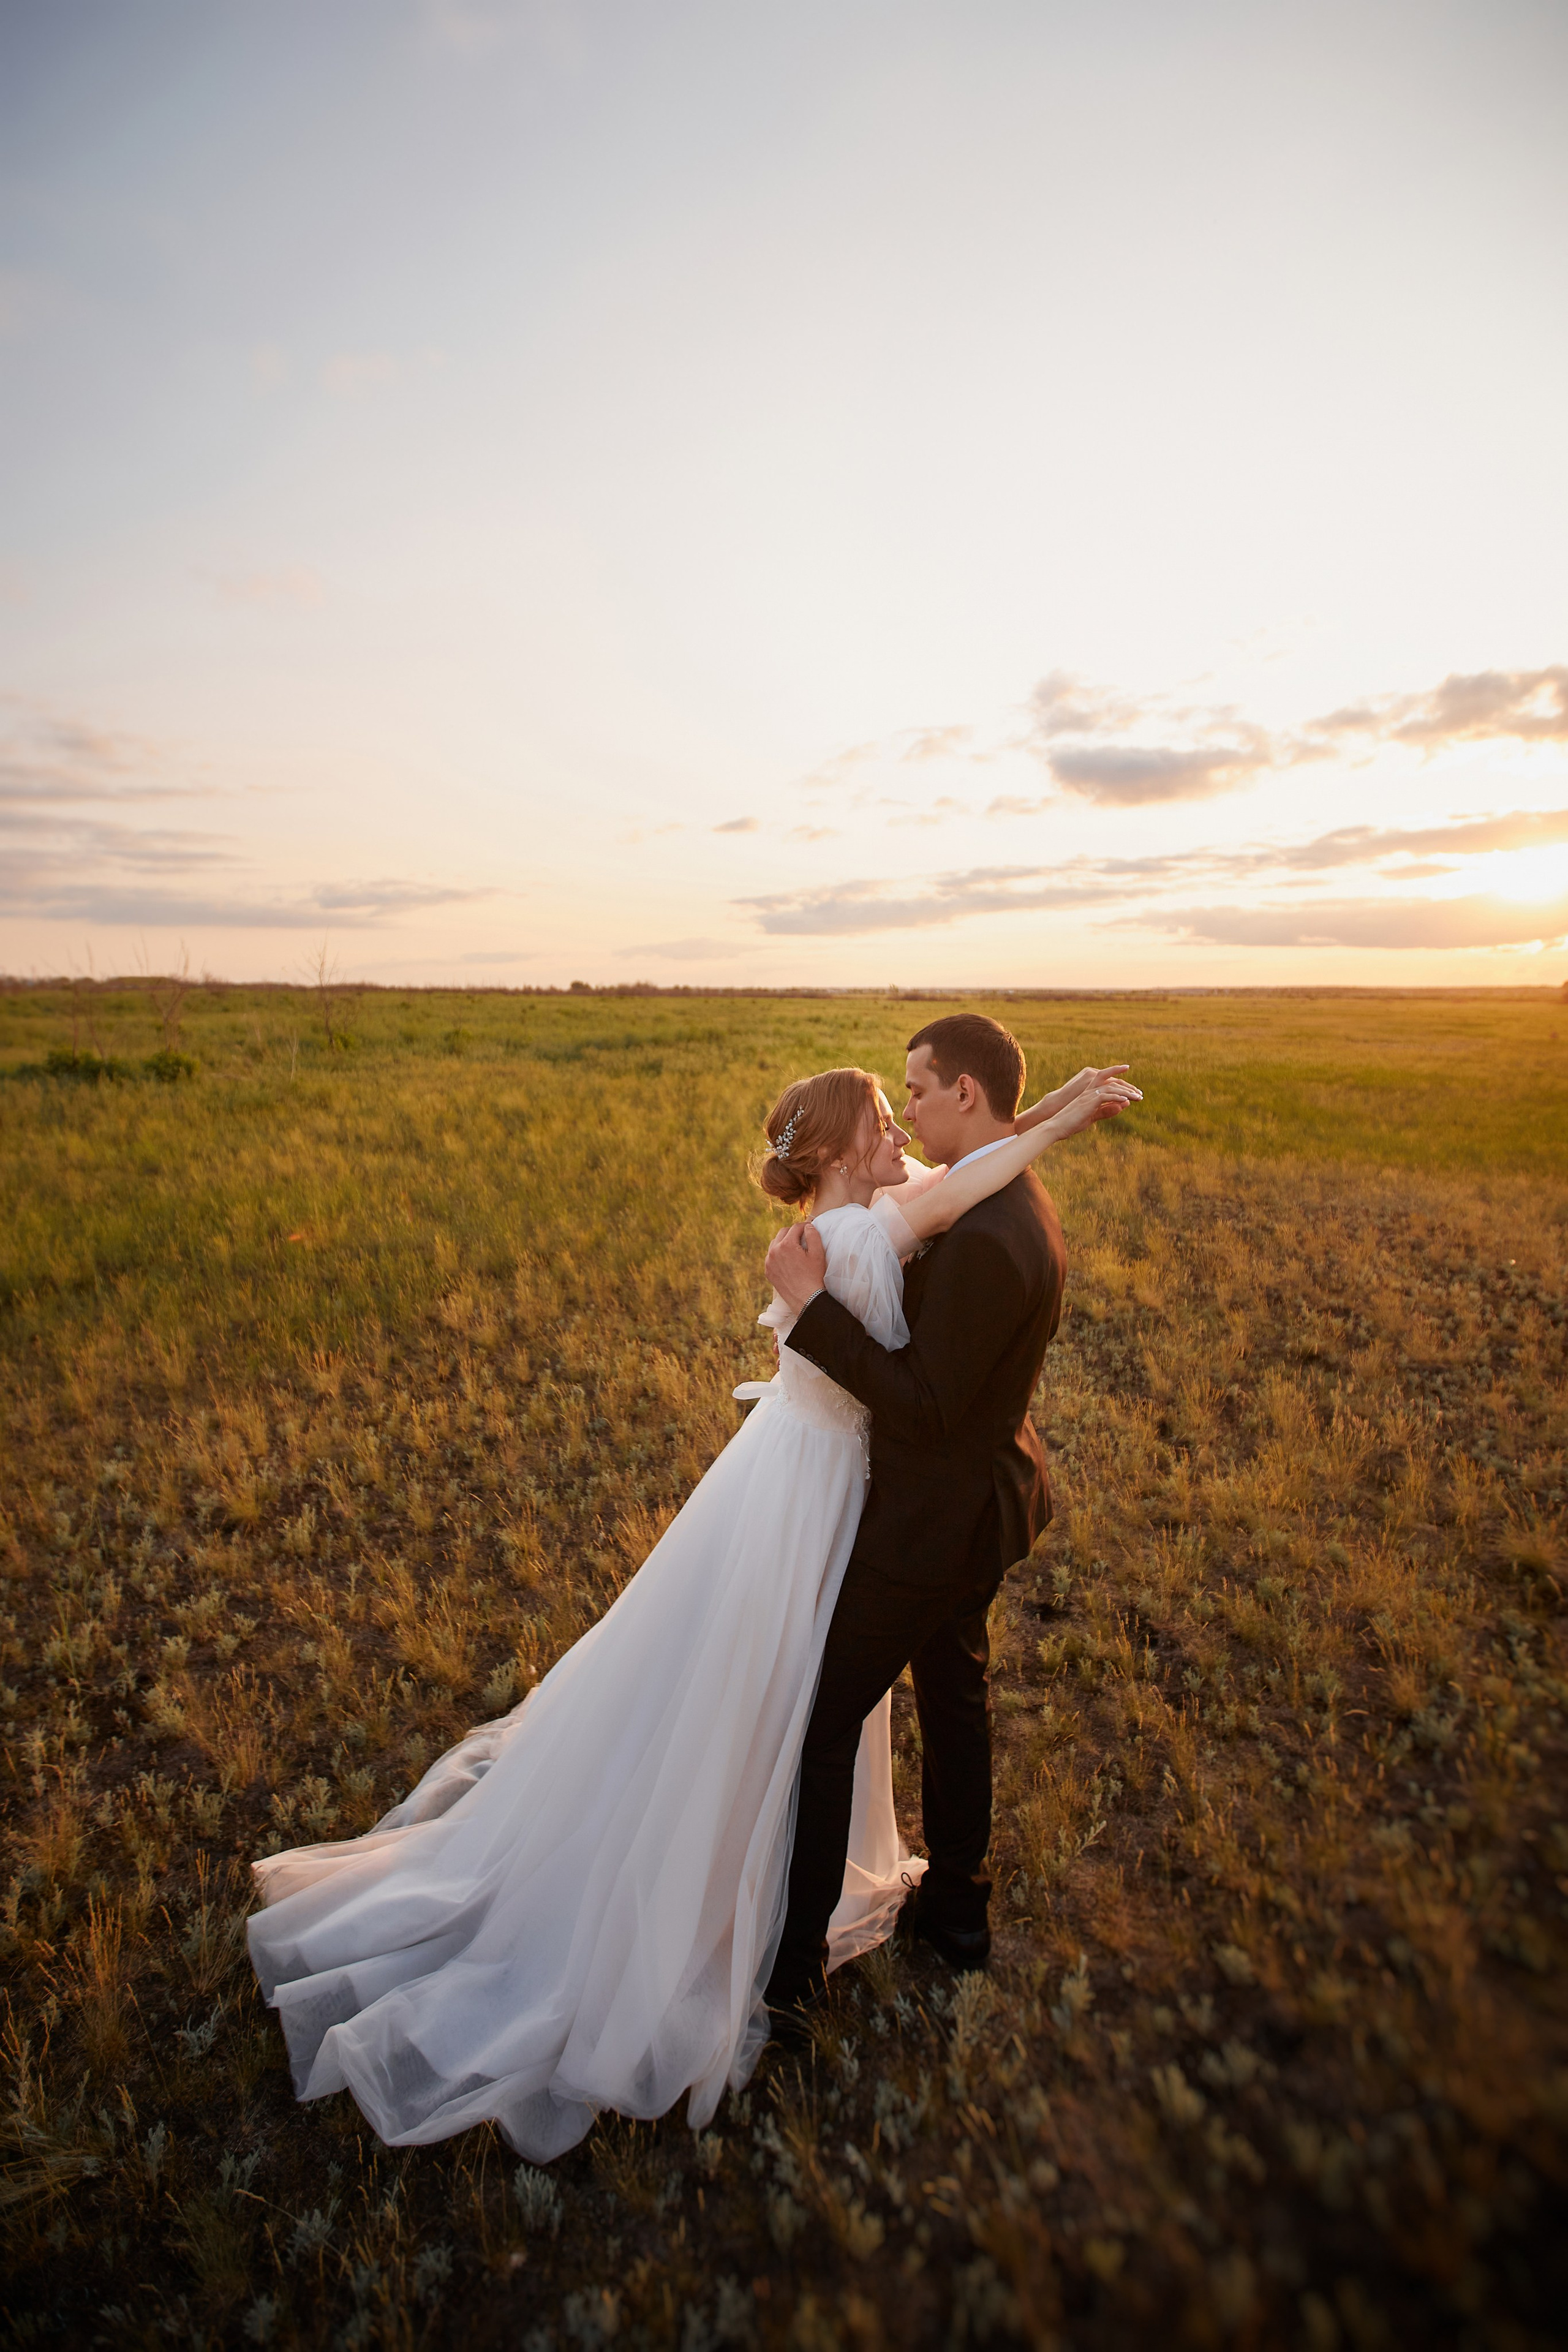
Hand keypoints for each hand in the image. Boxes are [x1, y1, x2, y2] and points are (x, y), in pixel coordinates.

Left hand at [765, 1221, 827, 1313]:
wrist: (806, 1299)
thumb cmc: (814, 1276)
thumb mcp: (818, 1253)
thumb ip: (813, 1235)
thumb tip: (808, 1227)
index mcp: (787, 1245)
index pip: (795, 1228)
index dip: (804, 1227)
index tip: (809, 1229)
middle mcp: (774, 1251)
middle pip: (783, 1232)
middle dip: (793, 1233)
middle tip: (803, 1237)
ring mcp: (769, 1262)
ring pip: (774, 1243)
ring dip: (784, 1242)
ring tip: (794, 1247)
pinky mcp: (767, 1271)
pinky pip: (771, 1256)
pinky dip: (778, 1254)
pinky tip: (787, 1259)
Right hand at [1024, 1065, 1140, 1125]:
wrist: (1055, 1127)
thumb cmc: (1071, 1123)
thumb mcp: (1092, 1117)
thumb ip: (1107, 1110)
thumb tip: (1123, 1105)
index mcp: (1089, 1093)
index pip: (1107, 1081)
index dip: (1120, 1079)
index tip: (1132, 1085)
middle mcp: (1089, 1091)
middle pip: (1112, 1082)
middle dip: (1128, 1087)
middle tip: (1140, 1095)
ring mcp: (1087, 1095)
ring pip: (1111, 1088)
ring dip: (1126, 1092)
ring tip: (1138, 1098)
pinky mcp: (1087, 1102)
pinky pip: (1105, 1096)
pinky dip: (1117, 1097)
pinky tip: (1127, 1101)